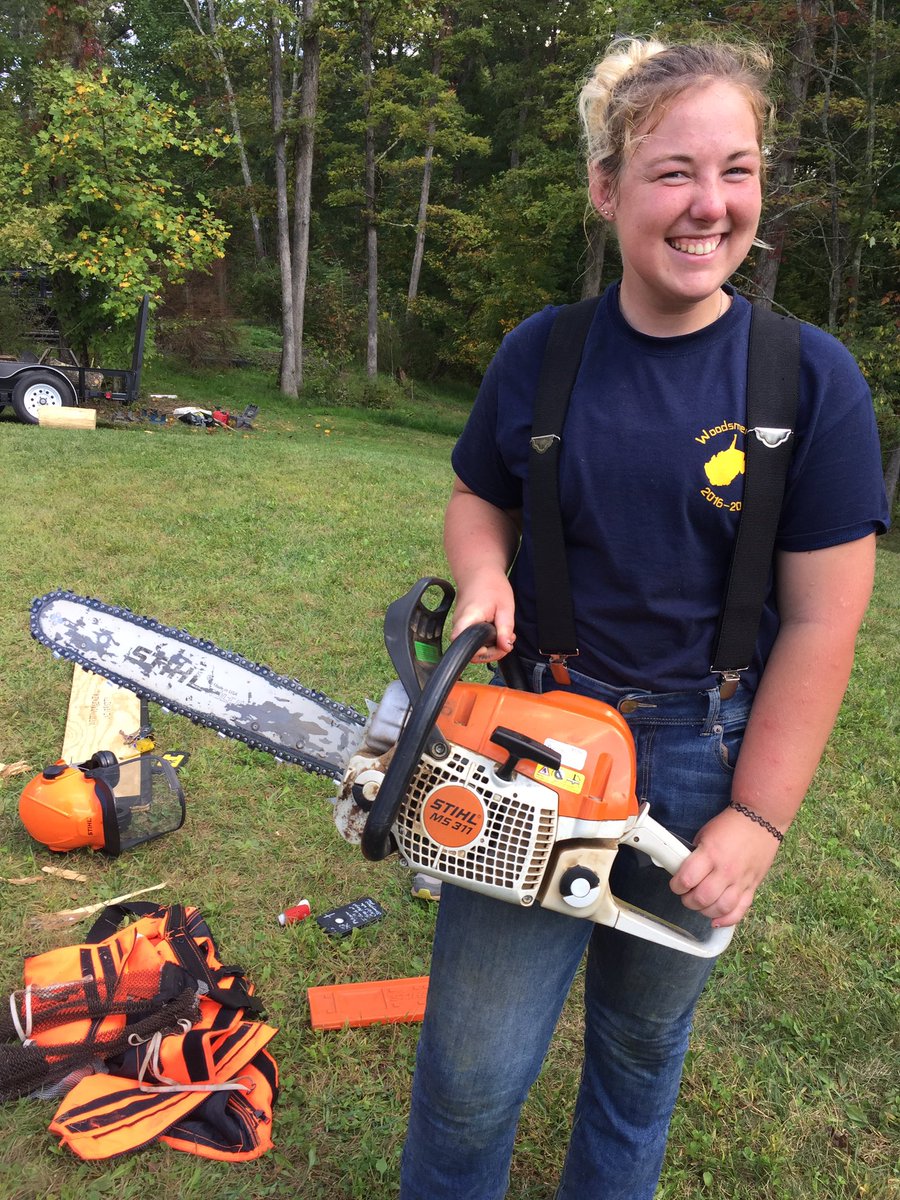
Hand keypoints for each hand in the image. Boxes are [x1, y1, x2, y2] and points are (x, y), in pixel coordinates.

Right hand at [451, 570, 515, 663]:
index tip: (497, 646)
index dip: (481, 653)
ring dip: (491, 647)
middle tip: (507, 640)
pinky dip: (487, 640)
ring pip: (474, 648)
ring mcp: (460, 626)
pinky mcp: (464, 626)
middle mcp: (460, 625)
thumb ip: (505, 629)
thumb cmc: (492, 586)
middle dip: (493, 652)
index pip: (463, 645)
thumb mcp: (505, 607)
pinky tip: (497, 631)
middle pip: (471, 652)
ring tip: (504, 634)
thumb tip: (506, 647)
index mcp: (469, 619)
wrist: (479, 572)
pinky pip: (474, 640)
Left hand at [669, 805, 781, 927]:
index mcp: (711, 854)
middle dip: (688, 900)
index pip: (686, 880)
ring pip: (720, 909)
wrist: (761, 819)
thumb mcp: (704, 834)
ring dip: (705, 911)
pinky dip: (727, 920)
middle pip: (701, 899)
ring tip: (700, 904)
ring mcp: (741, 881)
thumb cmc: (731, 826)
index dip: (676, 886)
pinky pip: (740, 911)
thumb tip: (682, 871)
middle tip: (686, 894)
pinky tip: (716, 920)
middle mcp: (726, 870)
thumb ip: (695, 856)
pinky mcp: (753, 887)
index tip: (676, 884)